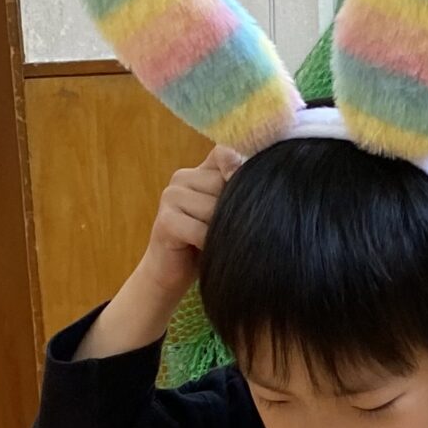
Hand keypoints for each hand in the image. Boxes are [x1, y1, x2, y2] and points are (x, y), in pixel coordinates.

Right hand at [141, 144, 241, 296]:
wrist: (170, 273)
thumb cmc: (204, 242)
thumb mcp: (225, 213)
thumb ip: (237, 192)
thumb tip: (263, 179)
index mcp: (198, 172)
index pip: (225, 154)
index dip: (239, 170)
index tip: (247, 196)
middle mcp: (182, 178)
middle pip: (223, 184)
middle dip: (232, 211)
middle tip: (227, 231)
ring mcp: (170, 197)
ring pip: (214, 209)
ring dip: (221, 231)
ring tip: (216, 242)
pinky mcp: (165, 220)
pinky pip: (200, 230)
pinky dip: (209, 244)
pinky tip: (207, 251)